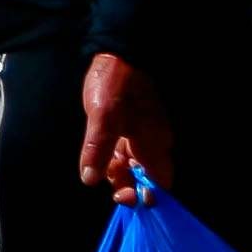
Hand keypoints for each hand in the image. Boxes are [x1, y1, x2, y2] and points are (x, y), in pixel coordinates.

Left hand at [77, 51, 177, 195]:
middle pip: (147, 176)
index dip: (148, 196)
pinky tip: (101, 159)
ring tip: (101, 170)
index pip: (161, 181)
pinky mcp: (132, 126)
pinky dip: (115, 159)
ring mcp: (143, 134)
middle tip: (113, 190)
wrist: (117, 52)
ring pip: (134, 164)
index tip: (129, 199)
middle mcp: (153, 142)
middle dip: (130, 186)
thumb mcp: (102, 117)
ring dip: (119, 173)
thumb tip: (90, 179)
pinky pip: (127, 151)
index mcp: (154, 143)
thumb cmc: (113, 84)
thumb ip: (98, 150)